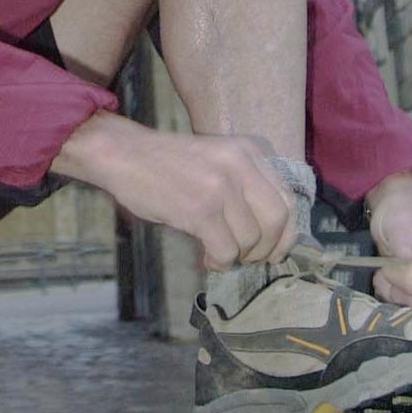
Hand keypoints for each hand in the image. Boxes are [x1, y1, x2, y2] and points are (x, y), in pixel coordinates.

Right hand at [51, 112, 296, 266]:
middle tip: (250, 259)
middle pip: (277, 222)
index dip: (287, 232)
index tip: (275, 249)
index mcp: (249, 150)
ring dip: (238, 256)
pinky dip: (220, 262)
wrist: (124, 154)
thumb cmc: (168, 161)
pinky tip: (207, 257)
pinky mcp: (201, 210)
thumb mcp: (218, 159)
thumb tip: (273, 234)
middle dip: (267, 249)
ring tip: (218, 253)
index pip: (287, 199)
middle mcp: (241, 165)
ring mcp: (221, 187)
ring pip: (251, 240)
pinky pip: (227, 251)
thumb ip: (246, 184)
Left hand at [365, 170, 411, 309]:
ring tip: (393, 276)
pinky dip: (408, 303)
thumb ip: (404, 243)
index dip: (391, 277)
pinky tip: (403, 286)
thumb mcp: (396, 220)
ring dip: (400, 297)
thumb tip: (407, 268)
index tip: (383, 265)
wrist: (407, 213)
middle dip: (394, 290)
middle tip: (383, 272)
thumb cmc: (401, 215)